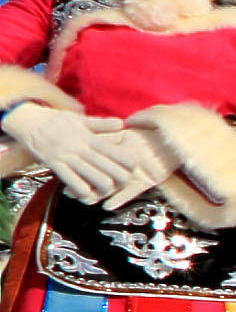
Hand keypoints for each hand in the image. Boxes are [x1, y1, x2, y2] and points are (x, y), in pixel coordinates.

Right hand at [5, 103, 149, 205]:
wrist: (27, 121)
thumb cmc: (56, 120)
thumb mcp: (79, 119)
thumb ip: (101, 124)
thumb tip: (122, 124)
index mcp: (90, 138)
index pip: (118, 153)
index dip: (130, 163)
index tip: (132, 168)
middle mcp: (82, 149)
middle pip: (113, 170)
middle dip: (122, 180)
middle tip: (123, 183)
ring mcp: (69, 158)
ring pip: (98, 179)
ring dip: (105, 189)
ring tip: (106, 189)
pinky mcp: (55, 166)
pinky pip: (74, 184)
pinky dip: (84, 192)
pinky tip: (86, 192)